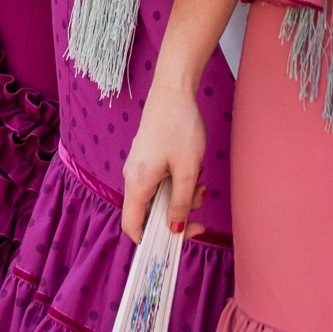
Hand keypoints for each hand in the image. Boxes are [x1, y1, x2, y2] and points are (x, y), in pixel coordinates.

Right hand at [120, 79, 209, 242]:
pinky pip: (160, 182)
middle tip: (199, 207)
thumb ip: (180, 202)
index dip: (151, 240)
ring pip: (158, 196)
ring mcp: (140, 167)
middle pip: (149, 213)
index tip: (178, 238)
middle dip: (176, 214)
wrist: (173, 91)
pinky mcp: (148, 158)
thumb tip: (173, 227)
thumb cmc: (179, 127)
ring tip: (200, 183)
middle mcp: (133, 177)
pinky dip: (177, 183)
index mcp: (137, 183)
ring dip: (181, 196)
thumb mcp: (187, 170)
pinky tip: (192, 170)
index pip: (132, 226)